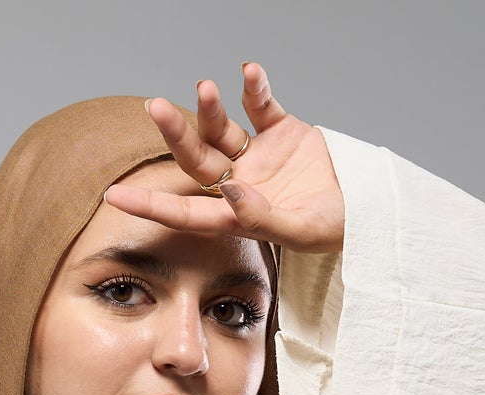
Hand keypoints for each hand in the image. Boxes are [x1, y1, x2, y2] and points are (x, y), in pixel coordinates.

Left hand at [103, 62, 343, 254]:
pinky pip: (262, 104)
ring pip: (221, 130)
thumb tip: (227, 191)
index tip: (115, 196)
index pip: (185, 211)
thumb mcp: (300, 231)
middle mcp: (240, 184)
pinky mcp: (283, 131)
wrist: (369, 208)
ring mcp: (259, 157)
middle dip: (175, 135)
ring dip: (209, 108)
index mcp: (236, 215)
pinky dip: (255, 88)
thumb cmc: (334, 231)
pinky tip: (249, 73)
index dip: (150, 204)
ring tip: (206, 87)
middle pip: (196, 160)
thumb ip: (261, 216)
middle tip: (156, 108)